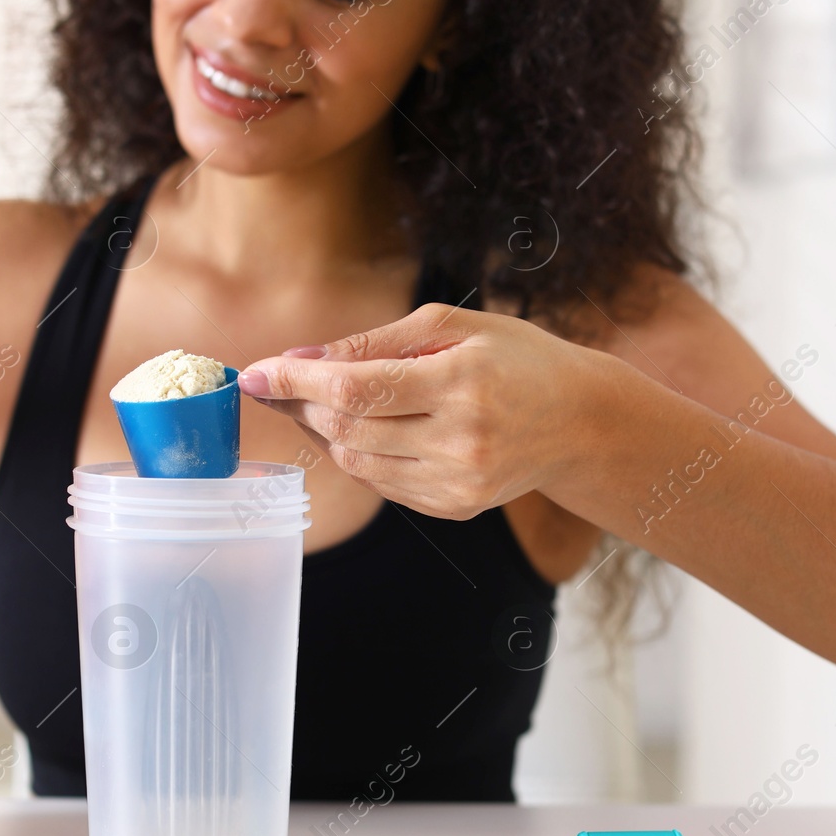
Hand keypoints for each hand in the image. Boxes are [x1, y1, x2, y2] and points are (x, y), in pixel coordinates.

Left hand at [236, 302, 606, 519]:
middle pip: (347, 428)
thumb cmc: (516, 359)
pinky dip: (356, 454)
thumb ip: (374, 342)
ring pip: (355, 462)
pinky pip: (379, 484)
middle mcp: (461, 441)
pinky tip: (359, 428)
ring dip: (322, 429)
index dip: (295, 379)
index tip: (254, 371)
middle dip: (301, 401)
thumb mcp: (453, 326)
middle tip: (278, 379)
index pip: (356, 388)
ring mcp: (457, 483)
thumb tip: (301, 356)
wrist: (581, 421)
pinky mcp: (453, 509)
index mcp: (463, 383)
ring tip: (316, 399)